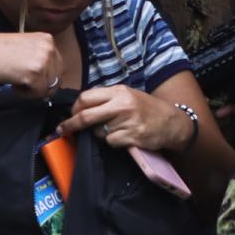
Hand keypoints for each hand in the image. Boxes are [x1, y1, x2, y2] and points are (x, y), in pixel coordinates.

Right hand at [0, 30, 68, 91]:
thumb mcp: (26, 48)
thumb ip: (41, 59)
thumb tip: (53, 82)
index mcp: (48, 39)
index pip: (58, 66)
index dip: (44, 76)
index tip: (28, 74)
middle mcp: (49, 47)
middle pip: (56, 79)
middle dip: (40, 85)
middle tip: (21, 79)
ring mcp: (43, 60)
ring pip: (48, 88)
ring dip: (32, 90)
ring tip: (17, 80)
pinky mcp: (35, 74)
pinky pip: (38, 94)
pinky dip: (25, 94)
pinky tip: (14, 83)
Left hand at [61, 84, 190, 151]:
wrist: (171, 122)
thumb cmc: (147, 109)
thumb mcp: (128, 96)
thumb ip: (106, 99)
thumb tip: (81, 108)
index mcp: (118, 92)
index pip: (86, 98)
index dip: (74, 109)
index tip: (70, 116)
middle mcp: (122, 105)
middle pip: (86, 116)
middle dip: (71, 125)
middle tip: (63, 130)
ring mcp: (127, 121)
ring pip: (98, 132)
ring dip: (101, 135)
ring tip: (117, 130)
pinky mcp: (132, 136)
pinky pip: (111, 142)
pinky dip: (114, 142)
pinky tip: (125, 137)